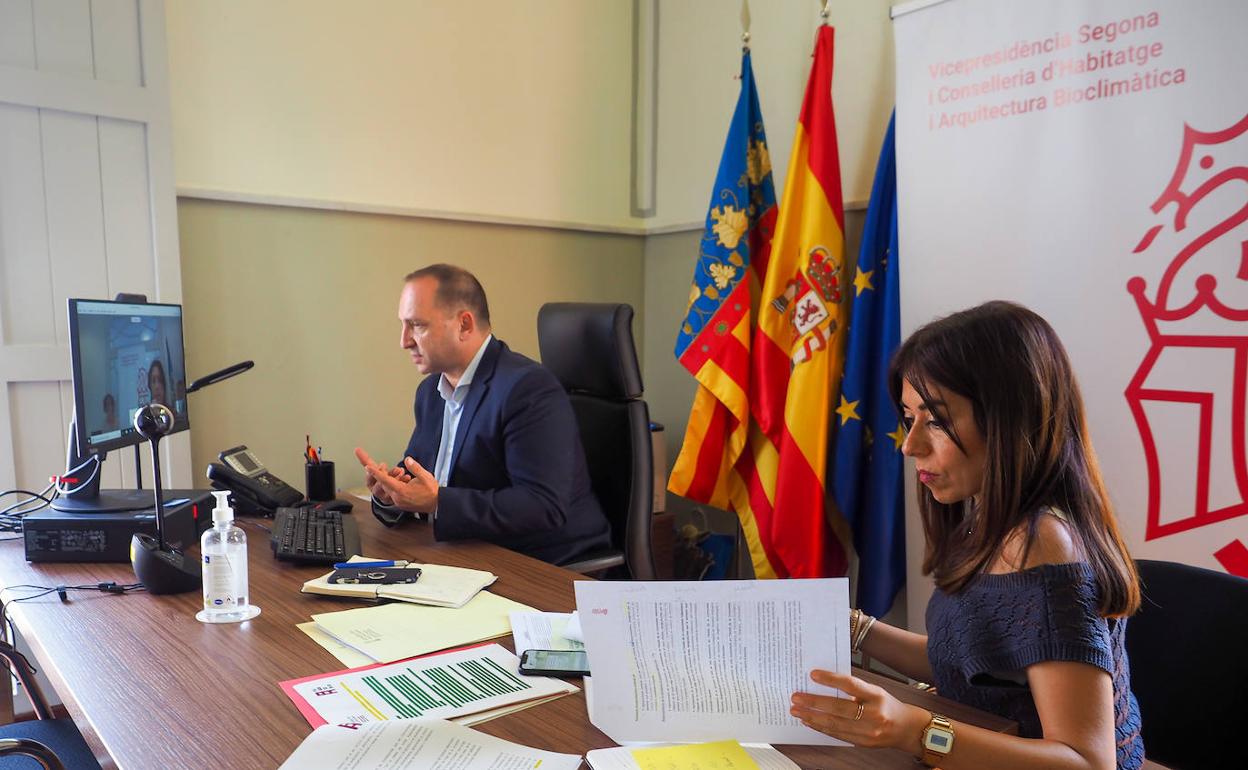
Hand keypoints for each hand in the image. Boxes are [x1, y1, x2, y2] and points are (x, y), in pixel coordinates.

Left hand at [355, 448, 437, 512]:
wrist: (437, 504)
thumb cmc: (432, 491)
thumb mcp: (425, 476)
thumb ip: (415, 467)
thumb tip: (407, 460)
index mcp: (401, 491)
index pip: (385, 480)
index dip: (375, 472)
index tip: (367, 467)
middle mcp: (397, 498)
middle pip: (383, 484)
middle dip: (382, 473)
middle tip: (383, 464)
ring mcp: (398, 501)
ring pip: (387, 488)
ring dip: (389, 478)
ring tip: (399, 472)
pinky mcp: (400, 503)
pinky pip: (392, 492)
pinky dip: (393, 484)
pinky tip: (402, 479)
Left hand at [790, 670, 929, 754]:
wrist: (906, 728)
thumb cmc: (887, 705)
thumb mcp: (874, 691)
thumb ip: (853, 689)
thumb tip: (824, 683)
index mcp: (876, 696)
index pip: (851, 685)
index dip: (831, 679)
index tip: (813, 675)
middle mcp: (873, 714)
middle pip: (839, 708)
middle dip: (814, 702)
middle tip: (796, 697)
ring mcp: (868, 731)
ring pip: (835, 724)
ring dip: (812, 717)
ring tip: (797, 710)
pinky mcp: (863, 743)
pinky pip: (838, 734)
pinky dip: (821, 727)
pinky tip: (810, 721)